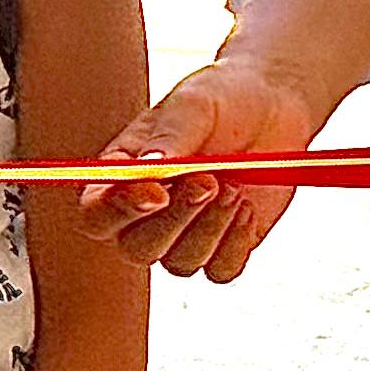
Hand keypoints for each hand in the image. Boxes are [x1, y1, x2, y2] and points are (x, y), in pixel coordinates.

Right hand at [79, 54, 330, 280]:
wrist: (274, 106)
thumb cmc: (222, 99)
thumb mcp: (193, 105)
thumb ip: (170, 138)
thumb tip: (150, 169)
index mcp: (122, 176)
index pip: (96, 213)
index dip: (117, 211)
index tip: (156, 193)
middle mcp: (145, 214)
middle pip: (137, 248)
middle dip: (175, 220)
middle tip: (208, 181)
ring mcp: (183, 235)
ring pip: (180, 263)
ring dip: (210, 228)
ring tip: (233, 186)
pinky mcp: (223, 248)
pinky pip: (220, 271)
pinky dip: (236, 243)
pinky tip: (245, 207)